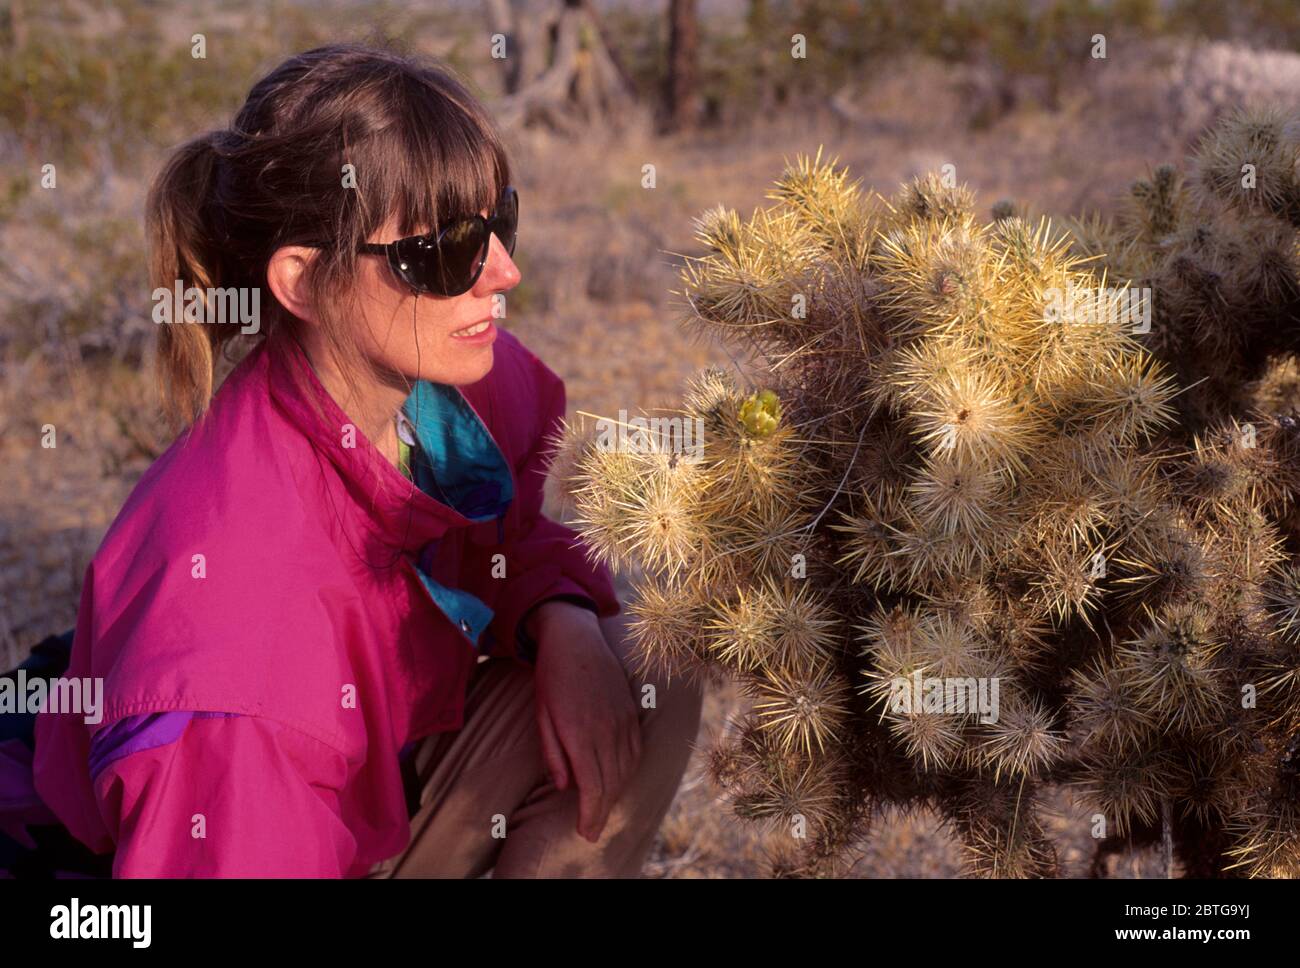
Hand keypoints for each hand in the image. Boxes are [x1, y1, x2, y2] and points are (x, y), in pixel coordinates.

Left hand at [528, 601, 641, 841]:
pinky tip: (618, 780)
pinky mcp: (630, 712)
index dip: (590, 814)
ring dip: (615, 794)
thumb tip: (565, 786)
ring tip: (601, 809)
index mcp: (580, 733)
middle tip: (591, 830)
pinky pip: (635, 750)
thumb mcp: (542, 716)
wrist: (576, 638)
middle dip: (601, 811)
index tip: (585, 832)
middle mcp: (606, 730)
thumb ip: (553, 753)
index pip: (591, 786)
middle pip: (611, 783)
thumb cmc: (552, 678)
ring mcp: (622, 720)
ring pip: (626, 769)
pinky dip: (628, 771)